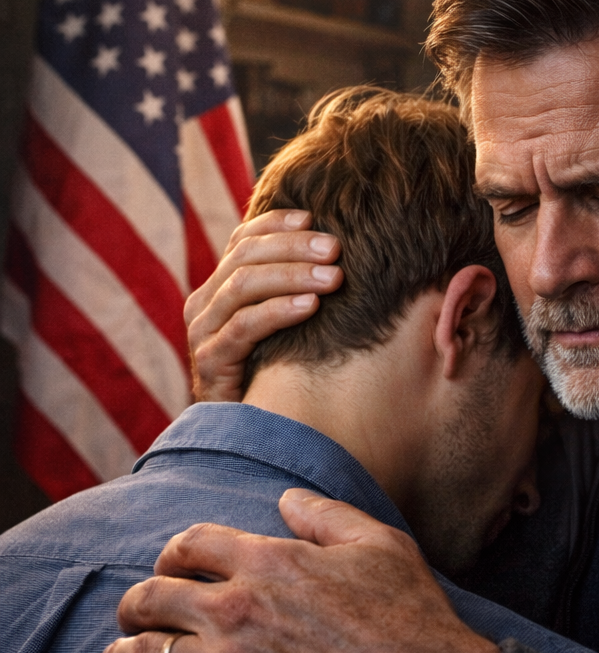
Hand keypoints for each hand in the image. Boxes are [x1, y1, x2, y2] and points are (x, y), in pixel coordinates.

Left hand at [100, 489, 500, 652]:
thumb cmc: (411, 620)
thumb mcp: (382, 545)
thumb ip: (327, 515)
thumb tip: (286, 499)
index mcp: (270, 561)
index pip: (192, 544)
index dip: (173, 553)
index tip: (170, 566)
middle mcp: (237, 608)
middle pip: (151, 597)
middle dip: (134, 604)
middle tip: (134, 615)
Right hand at [185, 210, 343, 401]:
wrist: (243, 435)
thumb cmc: (275, 374)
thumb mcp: (285, 327)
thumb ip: (297, 292)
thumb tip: (342, 258)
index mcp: (220, 287)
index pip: (243, 239)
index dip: (277, 223)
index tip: (315, 217)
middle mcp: (205, 304)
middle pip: (245, 256)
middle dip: (293, 247)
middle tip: (336, 248)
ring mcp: (203, 332)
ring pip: (243, 286)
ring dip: (292, 275)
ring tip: (334, 277)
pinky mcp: (209, 363)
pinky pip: (243, 328)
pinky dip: (278, 311)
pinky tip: (311, 307)